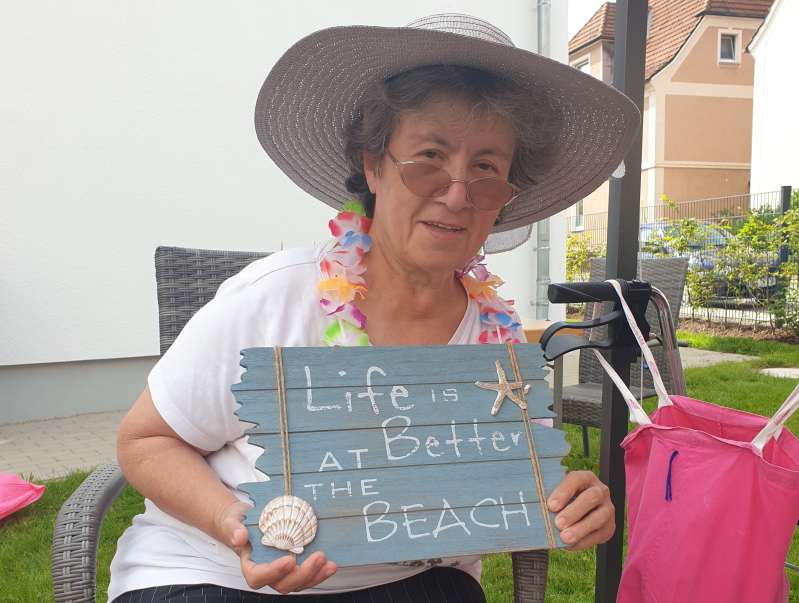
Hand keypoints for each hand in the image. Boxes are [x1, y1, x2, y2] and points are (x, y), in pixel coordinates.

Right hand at [217, 501, 336, 592]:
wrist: (247, 521)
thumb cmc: (239, 523)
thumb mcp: (232, 522)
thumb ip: (233, 530)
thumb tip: (239, 537)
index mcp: (250, 566)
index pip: (259, 577)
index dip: (274, 572)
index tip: (288, 561)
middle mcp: (268, 573)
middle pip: (284, 584)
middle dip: (303, 573)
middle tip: (317, 557)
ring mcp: (283, 572)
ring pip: (299, 582)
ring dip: (316, 576)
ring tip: (329, 564)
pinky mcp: (295, 566)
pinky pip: (308, 575)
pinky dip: (320, 572)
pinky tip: (331, 564)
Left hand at [547, 471, 614, 550]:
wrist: (581, 513)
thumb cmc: (564, 500)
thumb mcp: (558, 493)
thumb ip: (551, 498)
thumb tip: (536, 508)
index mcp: (585, 478)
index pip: (576, 479)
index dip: (564, 492)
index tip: (550, 505)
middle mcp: (600, 491)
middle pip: (591, 497)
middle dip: (574, 511)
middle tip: (558, 523)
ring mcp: (607, 509)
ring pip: (598, 517)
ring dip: (580, 529)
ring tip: (564, 537)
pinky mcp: (609, 527)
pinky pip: (598, 535)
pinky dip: (583, 541)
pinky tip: (570, 545)